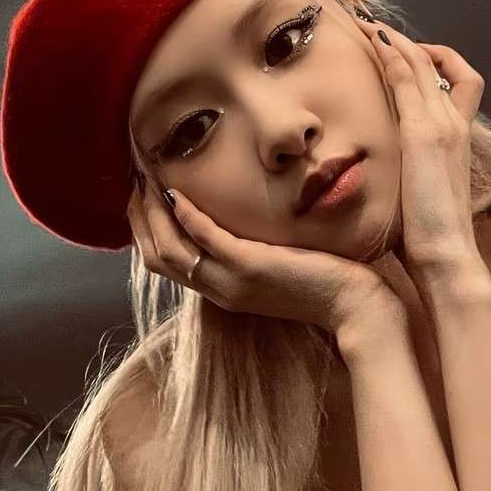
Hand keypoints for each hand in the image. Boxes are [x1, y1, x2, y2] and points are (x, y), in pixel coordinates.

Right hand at [126, 177, 396, 336]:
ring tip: (146, 180)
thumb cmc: (326, 285)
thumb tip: (238, 224)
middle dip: (138, 219)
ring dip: (153, 212)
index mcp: (223, 292)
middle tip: (133, 183)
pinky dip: (186, 214)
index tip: (140, 199)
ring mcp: (233, 281)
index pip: (165, 265)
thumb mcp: (278, 270)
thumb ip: (251, 254)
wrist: (356, 309)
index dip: (145, 231)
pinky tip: (176, 190)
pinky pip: (207, 238)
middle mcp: (220, 291)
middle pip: (157, 258)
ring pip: (171, 250)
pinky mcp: (252, 267)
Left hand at [354, 16, 485, 272]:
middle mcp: (456, 126)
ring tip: (366, 26)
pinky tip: (369, 42)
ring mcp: (442, 125)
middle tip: (378, 31)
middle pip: (439, 64)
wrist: (447, 256)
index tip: (407, 58)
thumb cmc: (432, 240)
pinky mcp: (423, 132)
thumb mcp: (423, 200)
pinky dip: (389, 53)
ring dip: (393, 40)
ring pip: (421, 63)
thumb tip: (395, 181)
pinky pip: (407, 77)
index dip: (436, 64)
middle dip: (408, 43)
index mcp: (459, 142)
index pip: (460, 85)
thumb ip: (414, 181)